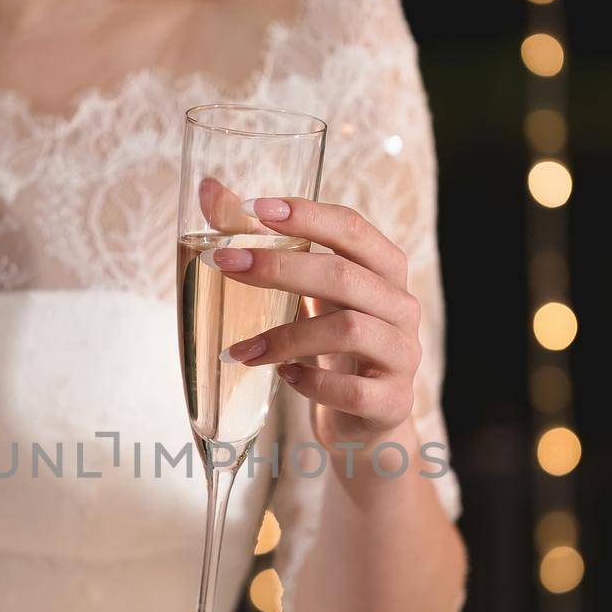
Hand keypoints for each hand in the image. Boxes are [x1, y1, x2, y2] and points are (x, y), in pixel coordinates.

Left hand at [208, 197, 420, 453]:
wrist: (363, 423)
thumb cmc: (330, 345)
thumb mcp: (304, 292)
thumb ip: (263, 242)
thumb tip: (210, 189)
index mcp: (383, 269)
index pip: (351, 228)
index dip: (306, 215)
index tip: (254, 208)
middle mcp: (400, 306)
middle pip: (344, 275)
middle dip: (278, 268)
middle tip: (224, 265)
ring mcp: (402, 355)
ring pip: (349, 330)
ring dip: (284, 336)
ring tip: (240, 349)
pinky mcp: (392, 402)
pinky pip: (353, 390)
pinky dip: (311, 381)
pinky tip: (283, 376)